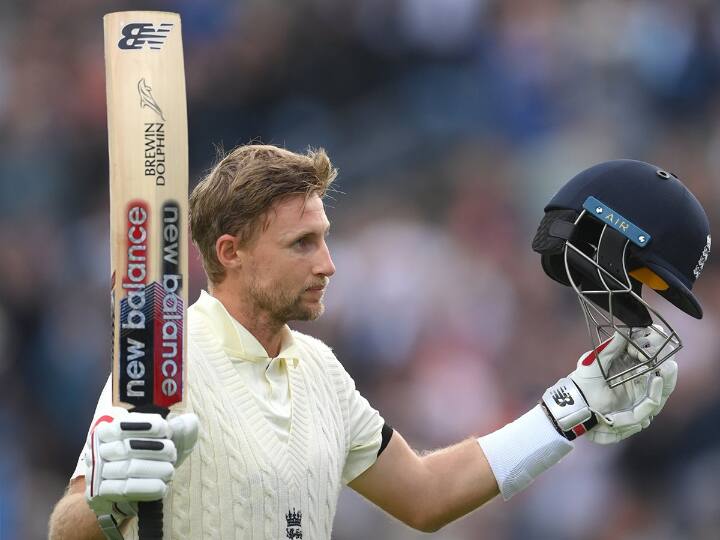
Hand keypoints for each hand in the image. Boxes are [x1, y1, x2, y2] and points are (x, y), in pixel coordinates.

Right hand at [83, 411, 198, 535]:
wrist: (119, 493)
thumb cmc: (143, 459)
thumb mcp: (158, 441)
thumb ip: (175, 429)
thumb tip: (190, 421)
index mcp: (105, 431)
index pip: (124, 425)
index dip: (146, 426)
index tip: (165, 429)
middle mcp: (95, 450)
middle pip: (128, 447)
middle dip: (156, 449)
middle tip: (172, 452)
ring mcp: (95, 473)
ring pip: (129, 468)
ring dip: (155, 469)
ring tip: (170, 470)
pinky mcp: (100, 494)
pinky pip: (126, 490)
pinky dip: (148, 488)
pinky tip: (162, 486)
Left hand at [541, 326, 677, 443]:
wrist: (578, 404)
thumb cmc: (584, 380)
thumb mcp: (596, 360)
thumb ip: (611, 346)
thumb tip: (624, 330)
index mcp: (628, 360)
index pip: (648, 349)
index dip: (653, 342)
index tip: (654, 336)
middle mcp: (638, 375)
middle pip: (660, 365)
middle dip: (665, 357)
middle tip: (665, 349)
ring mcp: (641, 391)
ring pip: (663, 384)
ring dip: (667, 375)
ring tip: (668, 365)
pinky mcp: (640, 407)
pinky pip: (653, 400)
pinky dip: (657, 391)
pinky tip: (657, 380)